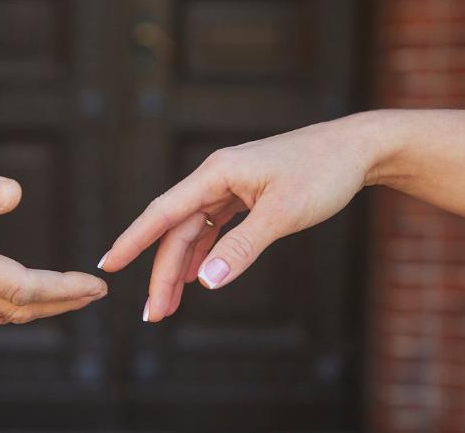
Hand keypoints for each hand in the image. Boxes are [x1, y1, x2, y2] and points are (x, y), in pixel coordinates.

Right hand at [0, 156, 106, 323]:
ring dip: (41, 308)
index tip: (95, 283)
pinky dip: (13, 305)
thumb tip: (16, 195)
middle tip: (96, 293)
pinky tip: (25, 295)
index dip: (62, 287)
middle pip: (15, 307)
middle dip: (61, 302)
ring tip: (72, 297)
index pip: (19, 285)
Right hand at [99, 113, 381, 321]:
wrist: (357, 149)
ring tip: (169, 305)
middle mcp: (217, 177)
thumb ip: (242, 247)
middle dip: (163, 272)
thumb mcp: (283, 214)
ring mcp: (231, 186)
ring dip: (182, 267)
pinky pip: (214, 226)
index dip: (133, 241)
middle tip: (154, 314)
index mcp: (217, 173)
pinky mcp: (246, 194)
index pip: (163, 212)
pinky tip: (200, 275)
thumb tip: (208, 282)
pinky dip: (205, 252)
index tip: (108, 265)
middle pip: (177, 230)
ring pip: (194, 231)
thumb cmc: (323, 172)